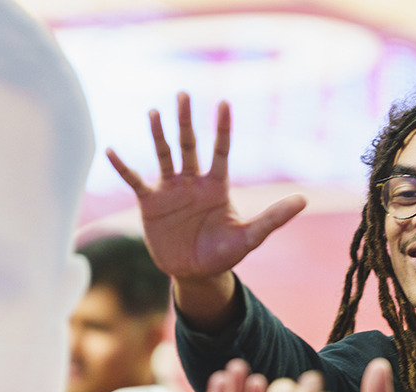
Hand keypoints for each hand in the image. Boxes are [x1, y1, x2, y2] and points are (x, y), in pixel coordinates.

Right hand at [106, 92, 305, 284]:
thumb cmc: (223, 253)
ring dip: (158, 135)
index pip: (220, 150)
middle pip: (189, 145)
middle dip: (186, 121)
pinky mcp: (150, 204)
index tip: (224, 103)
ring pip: (164, 156)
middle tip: (183, 94)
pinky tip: (111, 151)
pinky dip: (123, 167)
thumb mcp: (250, 237)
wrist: (195, 273)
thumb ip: (273, 218)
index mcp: (217, 185)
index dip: (222, 128)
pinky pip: (135, 181)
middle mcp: (193, 182)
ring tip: (153, 112)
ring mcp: (170, 191)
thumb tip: (304, 200)